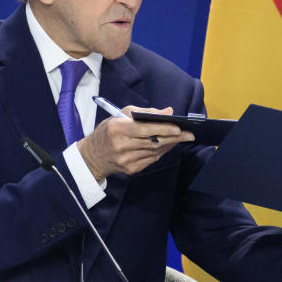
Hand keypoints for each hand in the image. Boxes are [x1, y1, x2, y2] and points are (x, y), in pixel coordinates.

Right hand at [78, 106, 194, 179]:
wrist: (92, 156)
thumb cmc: (108, 131)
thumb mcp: (120, 115)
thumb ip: (145, 112)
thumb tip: (168, 111)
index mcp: (117, 129)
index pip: (145, 129)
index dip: (164, 128)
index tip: (179, 127)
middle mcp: (121, 146)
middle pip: (153, 142)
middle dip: (174, 137)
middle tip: (189, 134)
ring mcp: (126, 160)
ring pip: (155, 151)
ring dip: (170, 144)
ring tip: (182, 137)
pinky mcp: (131, 169)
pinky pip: (152, 159)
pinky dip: (162, 152)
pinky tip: (170, 145)